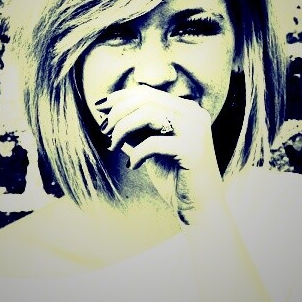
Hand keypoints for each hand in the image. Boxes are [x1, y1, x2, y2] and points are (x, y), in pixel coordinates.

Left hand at [97, 87, 223, 222]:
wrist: (200, 208)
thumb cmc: (174, 178)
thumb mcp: (151, 147)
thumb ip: (137, 129)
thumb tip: (106, 112)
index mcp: (187, 110)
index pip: (148, 93)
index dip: (120, 97)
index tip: (100, 108)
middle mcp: (195, 114)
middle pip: (146, 98)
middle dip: (118, 112)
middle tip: (104, 130)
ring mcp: (196, 130)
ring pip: (148, 114)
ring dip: (123, 129)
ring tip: (113, 146)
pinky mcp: (193, 149)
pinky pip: (153, 143)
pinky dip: (137, 153)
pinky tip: (133, 166)